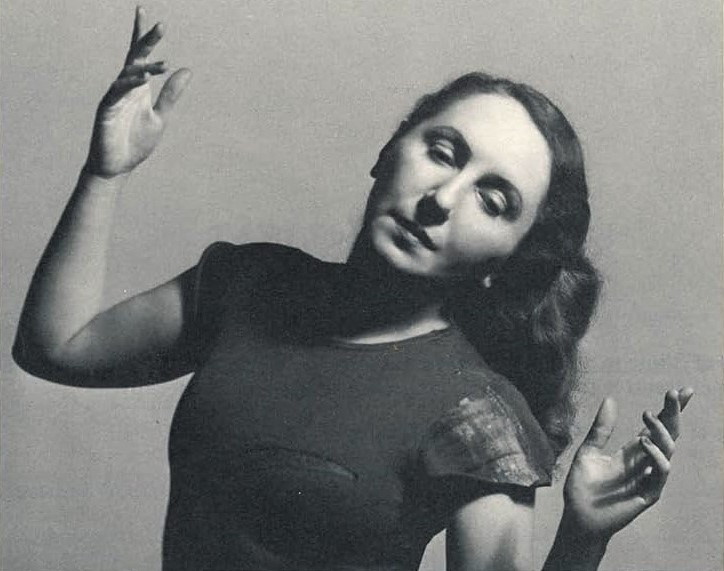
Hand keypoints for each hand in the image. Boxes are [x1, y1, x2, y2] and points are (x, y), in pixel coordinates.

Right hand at [84, 6, 190, 178]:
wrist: (118, 166)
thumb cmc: (136, 142)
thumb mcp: (160, 117)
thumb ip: (171, 95)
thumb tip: (187, 70)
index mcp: (139, 87)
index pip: (141, 56)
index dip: (145, 36)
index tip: (151, 16)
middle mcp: (126, 87)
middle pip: (135, 57)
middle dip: (147, 41)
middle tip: (162, 26)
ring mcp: (114, 96)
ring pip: (128, 73)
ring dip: (144, 67)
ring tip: (162, 64)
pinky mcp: (106, 109)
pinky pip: (117, 92)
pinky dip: (130, 84)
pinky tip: (142, 79)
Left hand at [561, 388, 692, 541]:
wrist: (578, 517)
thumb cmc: (582, 487)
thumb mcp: (588, 451)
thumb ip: (601, 429)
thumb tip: (611, 399)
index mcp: (631, 451)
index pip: (657, 427)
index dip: (671, 410)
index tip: (683, 391)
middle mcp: (644, 462)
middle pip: (668, 434)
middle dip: (674, 413)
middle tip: (674, 393)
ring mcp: (649, 477)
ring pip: (668, 450)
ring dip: (661, 431)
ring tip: (648, 415)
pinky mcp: (649, 493)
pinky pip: (660, 472)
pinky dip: (657, 456)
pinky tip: (644, 443)